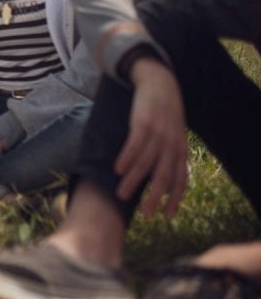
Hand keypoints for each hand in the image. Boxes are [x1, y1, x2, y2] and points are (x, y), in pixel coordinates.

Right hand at [115, 56, 187, 217]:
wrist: (160, 82)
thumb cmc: (164, 112)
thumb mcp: (174, 134)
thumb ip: (170, 154)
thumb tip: (161, 178)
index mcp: (181, 149)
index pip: (181, 179)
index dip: (174, 199)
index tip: (166, 216)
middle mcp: (172, 144)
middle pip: (164, 176)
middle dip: (154, 197)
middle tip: (145, 214)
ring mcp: (158, 134)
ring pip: (146, 163)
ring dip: (133, 181)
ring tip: (121, 194)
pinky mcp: (143, 123)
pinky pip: (134, 145)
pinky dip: (126, 158)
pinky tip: (117, 169)